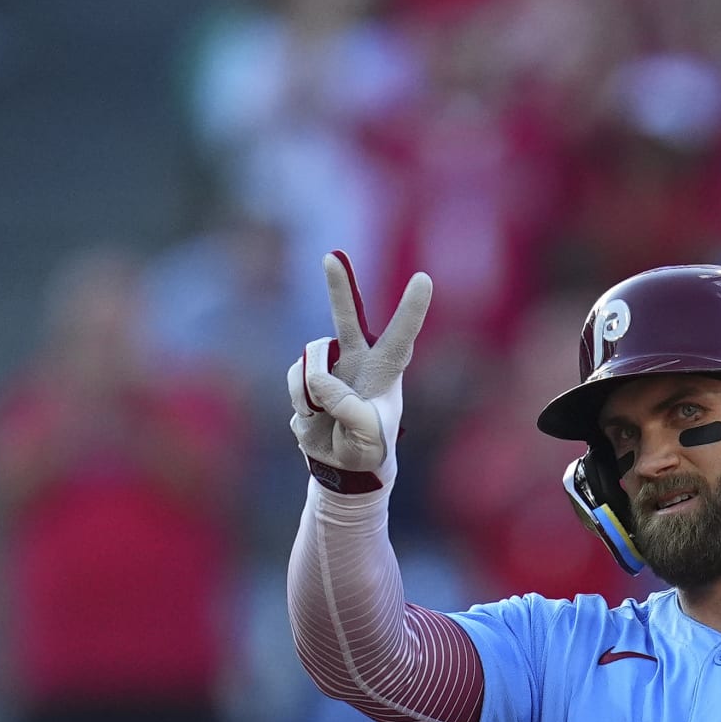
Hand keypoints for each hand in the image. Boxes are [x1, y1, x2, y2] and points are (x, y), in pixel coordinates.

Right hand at [288, 251, 431, 490]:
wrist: (342, 465)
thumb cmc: (368, 451)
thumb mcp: (368, 438)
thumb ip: (350, 410)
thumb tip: (320, 380)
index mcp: (385, 373)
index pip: (401, 337)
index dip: (411, 310)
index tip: (424, 279)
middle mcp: (358, 361)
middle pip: (349, 318)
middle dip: (340, 287)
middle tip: (332, 256)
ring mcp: (331, 366)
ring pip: (312, 360)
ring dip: (313, 391)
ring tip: (325, 416)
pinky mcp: (307, 375)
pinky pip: (296, 378)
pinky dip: (301, 401)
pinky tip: (314, 414)